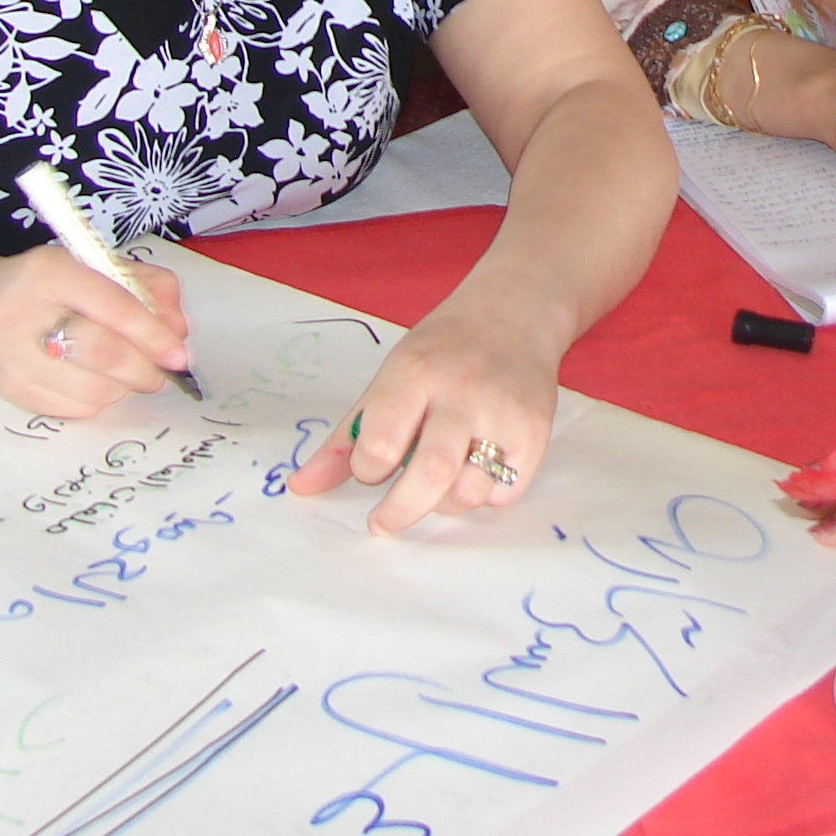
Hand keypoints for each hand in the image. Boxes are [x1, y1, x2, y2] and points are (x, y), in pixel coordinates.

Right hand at [0, 243, 191, 418]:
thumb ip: (146, 286)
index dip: (152, 333)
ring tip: (132, 372)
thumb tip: (178, 330)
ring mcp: (14, 357)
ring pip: (94, 387)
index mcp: (49, 271)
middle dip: (145, 366)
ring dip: (127, 385)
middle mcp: (24, 313)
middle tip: (163, 370)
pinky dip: (103, 398)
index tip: (179, 353)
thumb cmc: (49, 287)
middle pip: (103, 352)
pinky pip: (77, 408)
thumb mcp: (95, 266)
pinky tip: (102, 381)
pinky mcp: (14, 391)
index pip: (112, 305)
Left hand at [288, 291, 563, 533]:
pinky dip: (484, 496)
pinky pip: (504, 492)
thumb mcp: (387, 379)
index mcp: (414, 372)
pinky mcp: (535, 431)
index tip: (371, 466)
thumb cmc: (441, 352)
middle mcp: (462, 390)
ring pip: (468, 491)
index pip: (381, 443)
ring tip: (437, 484)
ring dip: (443, 503)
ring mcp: (503, 411)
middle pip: (429, 474)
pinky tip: (473, 472)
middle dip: (399, 511)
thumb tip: (300, 488)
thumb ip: (345, 438)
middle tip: (383, 521)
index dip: (367, 468)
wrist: (514, 314)